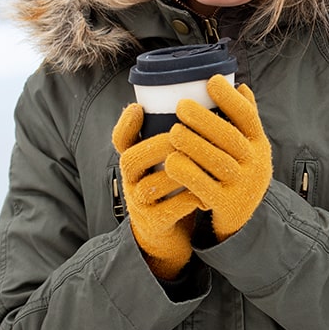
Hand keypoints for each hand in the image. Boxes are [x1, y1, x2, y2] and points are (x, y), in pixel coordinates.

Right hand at [112, 103, 202, 279]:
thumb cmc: (172, 187)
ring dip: (177, 172)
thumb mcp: (167, 160)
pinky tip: (205, 192)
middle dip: (159, 145)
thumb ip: (177, 136)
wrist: (167, 232)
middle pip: (132, 159)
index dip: (125, 125)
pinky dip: (188, 200)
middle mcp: (130, 180)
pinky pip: (168, 210)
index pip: (120, 140)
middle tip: (185, 136)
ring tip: (200, 163)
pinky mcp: (154, 223)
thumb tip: (209, 97)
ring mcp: (139, 203)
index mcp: (133, 160)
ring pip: (151, 185)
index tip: (137, 108)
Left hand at [166, 75, 272, 241]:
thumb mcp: (249, 148)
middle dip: (205, 120)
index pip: (248, 117)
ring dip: (194, 144)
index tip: (211, 80)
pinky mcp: (226, 204)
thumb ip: (245, 120)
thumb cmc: (239, 172)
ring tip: (174, 132)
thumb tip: (240, 85)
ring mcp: (242, 186)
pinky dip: (187, 173)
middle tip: (181, 106)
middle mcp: (256, 164)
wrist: (245, 219)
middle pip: (230, 138)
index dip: (230, 98)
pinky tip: (171, 163)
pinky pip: (204, 187)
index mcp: (259, 144)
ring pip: (217, 161)